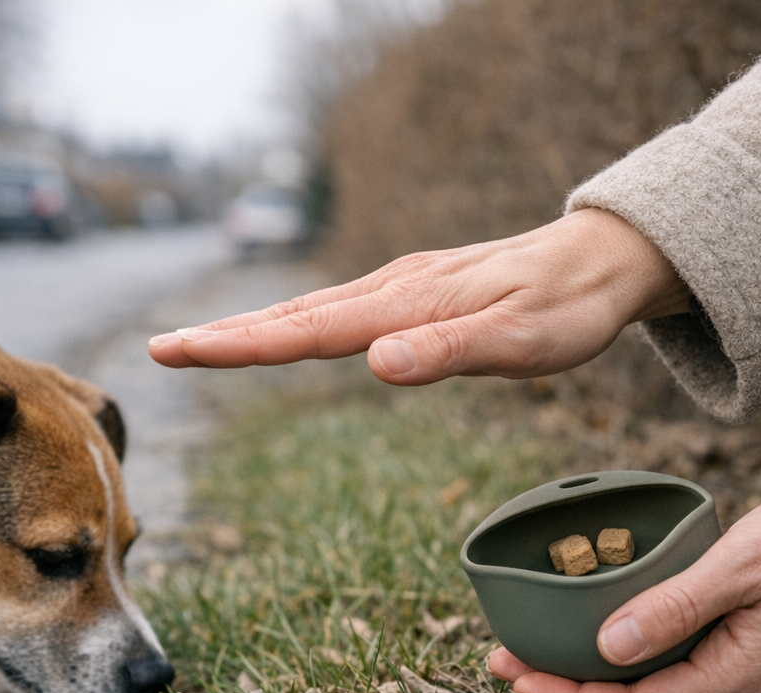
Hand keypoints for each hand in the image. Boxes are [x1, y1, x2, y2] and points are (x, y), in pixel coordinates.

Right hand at [148, 208, 690, 384]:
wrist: (600, 260)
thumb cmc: (564, 308)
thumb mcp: (521, 340)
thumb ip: (449, 352)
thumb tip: (377, 363)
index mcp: (403, 307)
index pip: (305, 331)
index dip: (238, 345)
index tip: (179, 350)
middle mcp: (389, 292)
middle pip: (290, 316)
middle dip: (222, 336)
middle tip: (160, 349)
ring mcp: (397, 289)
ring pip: (307, 310)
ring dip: (249, 328)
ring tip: (199, 345)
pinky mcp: (409, 293)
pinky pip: (334, 309)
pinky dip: (291, 321)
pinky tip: (283, 330)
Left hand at [489, 459, 760, 692]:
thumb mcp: (739, 566)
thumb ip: (672, 609)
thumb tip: (607, 648)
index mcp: (736, 678)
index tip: (515, 677)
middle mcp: (735, 684)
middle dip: (565, 685)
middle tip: (503, 657)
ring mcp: (738, 664)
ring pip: (648, 681)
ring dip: (587, 666)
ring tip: (530, 644)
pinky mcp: (737, 639)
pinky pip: (666, 655)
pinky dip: (620, 644)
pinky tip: (587, 622)